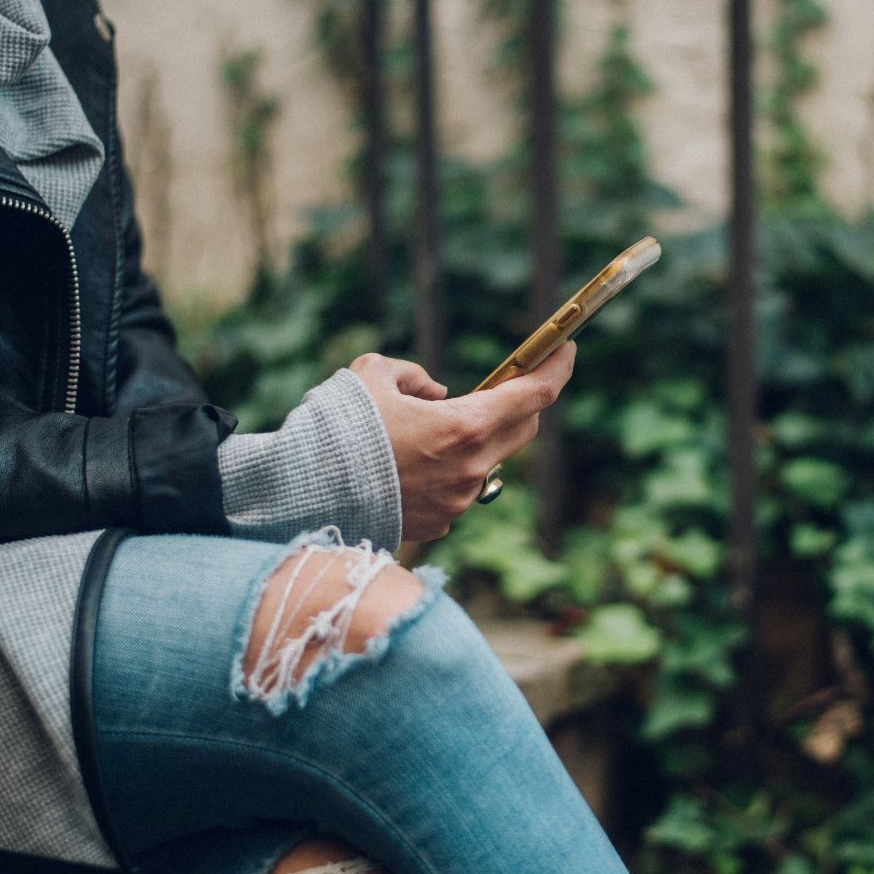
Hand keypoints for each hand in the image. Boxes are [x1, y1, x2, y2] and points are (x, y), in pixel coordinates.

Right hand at [349, 343, 576, 542]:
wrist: (307, 493)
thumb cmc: (340, 428)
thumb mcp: (373, 374)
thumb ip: (412, 375)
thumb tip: (436, 394)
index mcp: (464, 427)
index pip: (534, 395)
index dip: (557, 369)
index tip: (567, 350)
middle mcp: (471, 469)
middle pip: (522, 428)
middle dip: (521, 403)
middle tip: (507, 384)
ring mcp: (458, 501)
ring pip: (491, 461)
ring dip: (481, 438)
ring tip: (441, 426)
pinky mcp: (440, 523)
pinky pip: (461, 488)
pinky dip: (453, 470)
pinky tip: (418, 463)